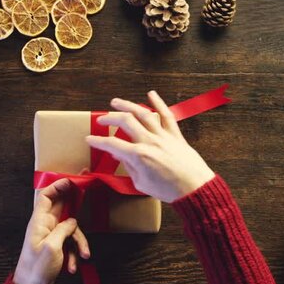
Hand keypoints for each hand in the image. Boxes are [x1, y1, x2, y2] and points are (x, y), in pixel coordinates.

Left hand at [13, 179, 90, 283]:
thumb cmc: (36, 269)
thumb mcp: (52, 247)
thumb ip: (63, 230)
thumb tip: (72, 221)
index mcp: (39, 222)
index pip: (45, 196)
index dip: (58, 186)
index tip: (72, 182)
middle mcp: (44, 225)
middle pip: (61, 208)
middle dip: (74, 205)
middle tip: (86, 194)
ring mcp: (51, 236)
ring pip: (71, 229)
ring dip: (79, 243)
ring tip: (83, 256)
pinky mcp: (56, 246)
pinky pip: (69, 243)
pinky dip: (74, 254)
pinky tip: (72, 267)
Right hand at [86, 91, 214, 202]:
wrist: (194, 188)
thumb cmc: (168, 190)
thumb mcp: (141, 183)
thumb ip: (129, 166)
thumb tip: (119, 155)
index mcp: (138, 156)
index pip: (112, 144)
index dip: (98, 141)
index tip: (90, 139)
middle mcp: (149, 141)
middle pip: (125, 121)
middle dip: (110, 117)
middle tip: (101, 119)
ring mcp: (163, 136)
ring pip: (143, 114)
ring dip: (128, 105)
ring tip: (116, 102)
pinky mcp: (175, 135)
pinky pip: (166, 115)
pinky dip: (159, 103)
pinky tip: (151, 94)